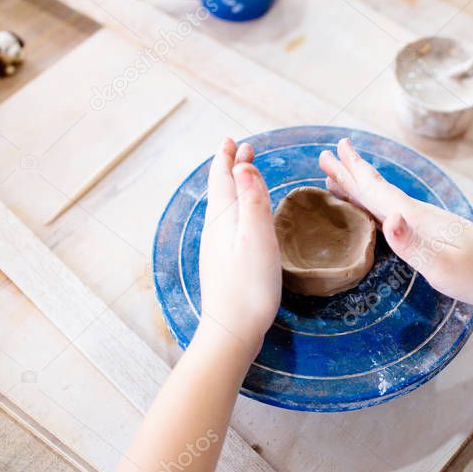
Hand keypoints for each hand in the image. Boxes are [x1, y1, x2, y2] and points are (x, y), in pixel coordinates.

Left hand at [198, 138, 281, 357]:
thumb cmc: (249, 286)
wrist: (232, 330)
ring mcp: (216, 248)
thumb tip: (242, 167)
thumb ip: (252, 200)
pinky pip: (227, 225)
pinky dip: (236, 210)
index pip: (223, 178)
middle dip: (231, 169)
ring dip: (233, 188)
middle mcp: (215, 230)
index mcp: (223, 219)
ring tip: (242, 177)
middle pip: (221, 190)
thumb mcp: (257, 237)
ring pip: (223, 208)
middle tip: (241, 151)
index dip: (228, 158)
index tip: (233, 141)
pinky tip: (241, 220)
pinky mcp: (223, 264)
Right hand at [319, 138, 472, 304]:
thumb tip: (389, 220)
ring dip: (360, 188)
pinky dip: (375, 207)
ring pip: (383, 200)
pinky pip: (392, 214)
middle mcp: (417, 215)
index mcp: (415, 218)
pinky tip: (374, 212)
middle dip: (351, 173)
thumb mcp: (442, 264)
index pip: (377, 191)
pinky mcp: (430, 234)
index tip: (332, 152)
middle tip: (326, 155)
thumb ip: (412, 245)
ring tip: (339, 179)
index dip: (353, 173)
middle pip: (377, 189)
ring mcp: (424, 223)